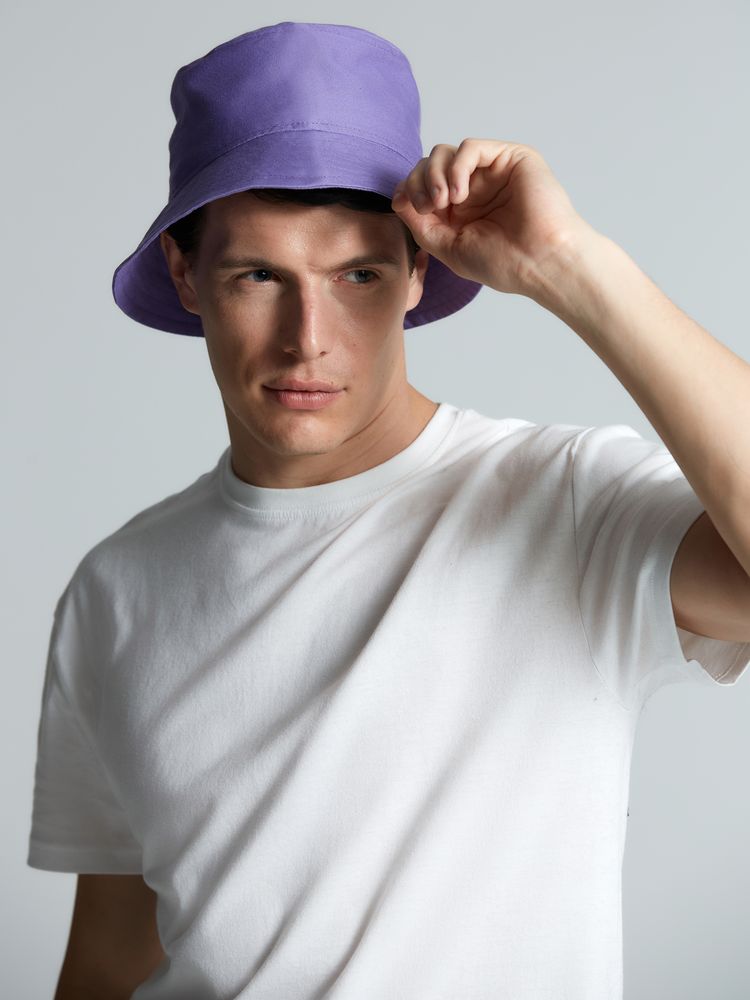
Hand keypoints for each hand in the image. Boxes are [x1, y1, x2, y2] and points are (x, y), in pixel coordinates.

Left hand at [391, 138, 594, 295]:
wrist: (540, 262)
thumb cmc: (502, 262)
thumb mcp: (448, 248)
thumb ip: (422, 224)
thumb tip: (399, 198)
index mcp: (459, 210)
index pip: (422, 184)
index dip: (407, 189)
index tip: (403, 204)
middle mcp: (474, 187)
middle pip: (429, 164)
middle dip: (418, 182)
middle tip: (429, 208)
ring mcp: (491, 171)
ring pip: (445, 152)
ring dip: (434, 174)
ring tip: (444, 202)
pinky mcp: (510, 157)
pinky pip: (471, 147)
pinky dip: (457, 167)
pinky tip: (460, 194)